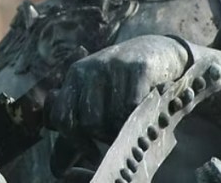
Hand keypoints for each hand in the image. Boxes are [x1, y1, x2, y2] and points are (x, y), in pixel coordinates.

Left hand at [45, 35, 189, 143]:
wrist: (160, 51)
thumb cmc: (123, 83)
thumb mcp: (95, 98)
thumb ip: (77, 128)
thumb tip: (60, 170)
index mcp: (74, 77)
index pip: (61, 118)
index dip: (75, 142)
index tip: (93, 152)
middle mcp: (88, 69)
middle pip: (88, 123)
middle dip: (103, 138)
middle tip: (118, 138)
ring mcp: (112, 65)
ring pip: (111, 118)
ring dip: (123, 130)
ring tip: (133, 126)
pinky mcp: (138, 67)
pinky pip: (132, 107)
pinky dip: (140, 118)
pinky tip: (146, 114)